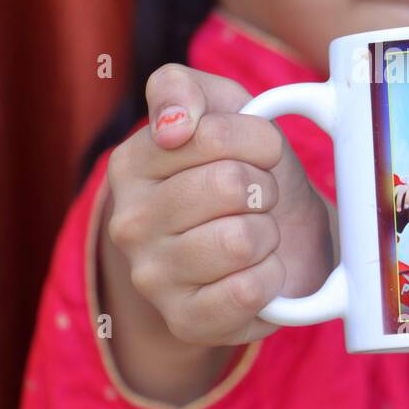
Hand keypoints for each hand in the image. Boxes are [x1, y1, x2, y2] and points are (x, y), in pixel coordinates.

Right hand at [106, 63, 333, 346]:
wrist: (280, 236)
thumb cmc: (244, 167)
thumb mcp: (222, 106)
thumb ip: (182, 87)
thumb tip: (173, 124)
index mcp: (131, 163)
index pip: (212, 134)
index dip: (258, 140)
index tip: (259, 151)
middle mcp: (128, 222)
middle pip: (230, 186)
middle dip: (265, 187)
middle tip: (257, 199)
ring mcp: (152, 277)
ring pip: (241, 240)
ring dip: (268, 234)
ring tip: (256, 235)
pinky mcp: (185, 321)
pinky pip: (247, 291)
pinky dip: (271, 278)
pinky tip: (259, 273)